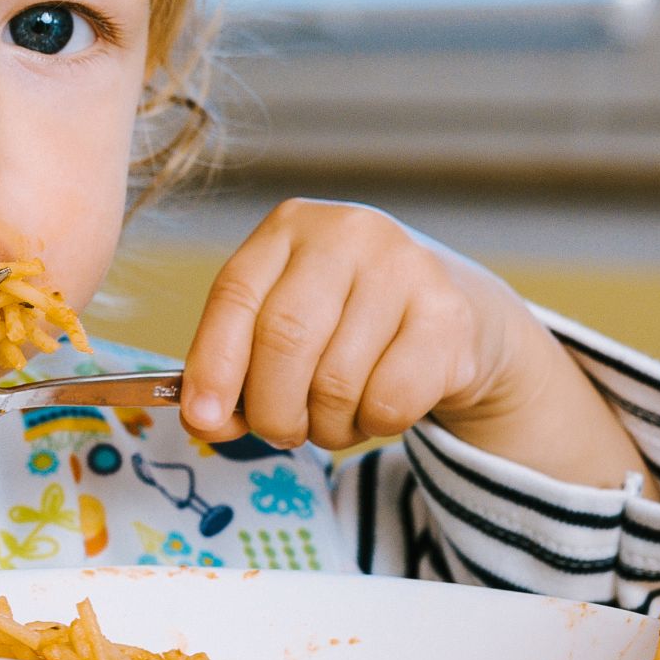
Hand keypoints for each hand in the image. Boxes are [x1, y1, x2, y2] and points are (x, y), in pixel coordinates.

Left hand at [178, 199, 642, 486]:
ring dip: (325, 426)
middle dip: (272, 408)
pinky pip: (389, 400)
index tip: (202, 420)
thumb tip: (204, 420)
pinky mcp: (449, 316)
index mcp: (289, 228)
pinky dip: (373, 426)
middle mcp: (346, 234)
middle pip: (284, 339)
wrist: (457, 314)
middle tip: (281, 432)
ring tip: (333, 419)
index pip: (235, 295)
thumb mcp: (286, 320)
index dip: (212, 364)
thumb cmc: (347, 322)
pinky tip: (376, 409)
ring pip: (336, 381)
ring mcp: (404, 268)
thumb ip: (237, 362)